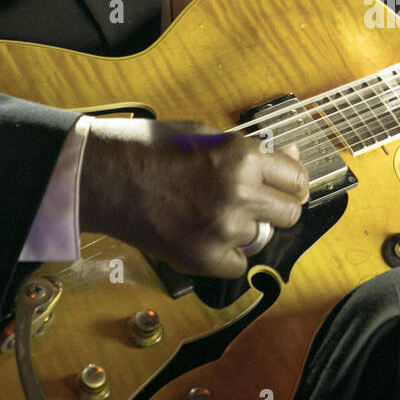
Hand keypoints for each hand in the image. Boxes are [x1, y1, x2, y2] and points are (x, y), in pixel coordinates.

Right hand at [78, 118, 308, 277]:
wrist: (102, 178)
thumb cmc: (150, 148)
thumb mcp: (206, 133)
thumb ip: (252, 151)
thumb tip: (293, 156)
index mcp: (243, 156)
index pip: (297, 178)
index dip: (292, 182)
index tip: (287, 186)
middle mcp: (240, 193)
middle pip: (290, 213)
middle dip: (276, 207)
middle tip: (254, 203)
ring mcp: (223, 229)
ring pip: (259, 237)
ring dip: (242, 228)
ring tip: (208, 213)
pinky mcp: (203, 258)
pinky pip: (237, 265)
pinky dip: (225, 255)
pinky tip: (202, 236)